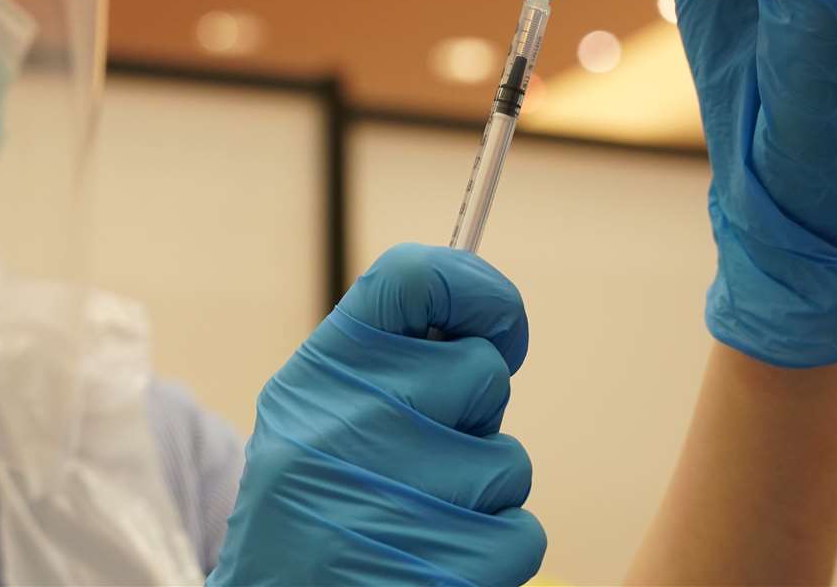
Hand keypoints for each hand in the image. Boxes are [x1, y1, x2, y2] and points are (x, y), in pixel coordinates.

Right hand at [207, 244, 544, 586]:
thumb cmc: (316, 499)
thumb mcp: (317, 410)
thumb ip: (388, 359)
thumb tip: (494, 318)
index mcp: (320, 373)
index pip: (414, 280)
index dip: (478, 291)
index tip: (499, 325)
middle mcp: (346, 423)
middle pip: (482, 373)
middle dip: (473, 414)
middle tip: (424, 451)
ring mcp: (391, 499)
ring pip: (508, 460)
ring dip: (482, 490)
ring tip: (420, 512)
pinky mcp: (440, 570)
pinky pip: (521, 533)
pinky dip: (495, 549)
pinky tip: (438, 554)